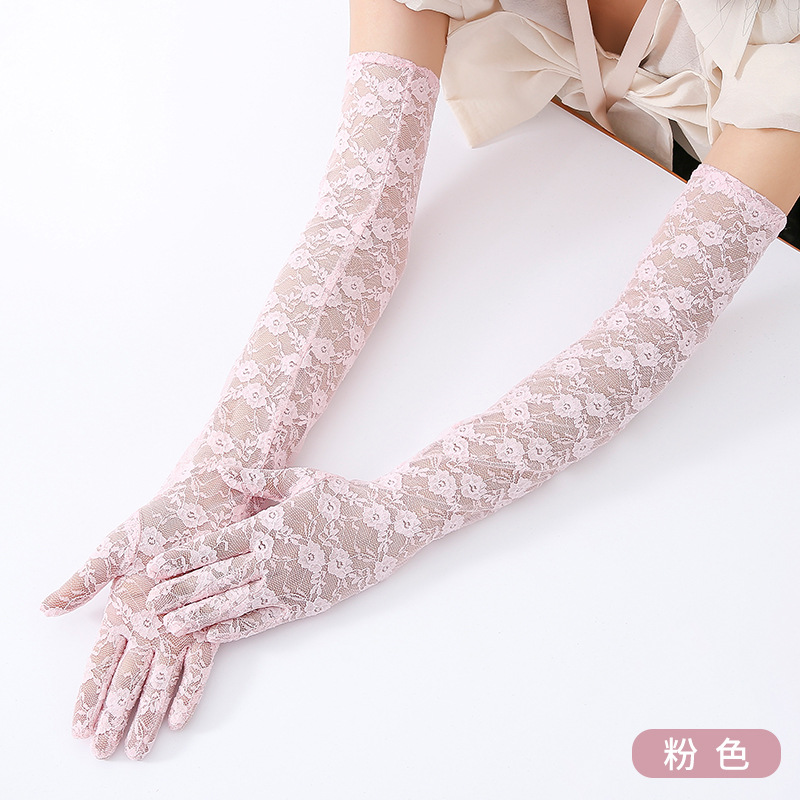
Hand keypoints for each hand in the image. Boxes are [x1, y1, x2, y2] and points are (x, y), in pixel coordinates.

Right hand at [40, 461, 292, 758]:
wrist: (205, 499)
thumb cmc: (159, 520)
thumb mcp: (115, 548)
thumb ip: (85, 579)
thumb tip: (47, 608)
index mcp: (124, 609)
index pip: (102, 662)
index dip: (90, 695)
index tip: (78, 727)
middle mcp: (150, 624)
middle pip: (129, 680)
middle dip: (116, 718)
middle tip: (105, 753)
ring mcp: (180, 622)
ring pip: (160, 679)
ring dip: (148, 713)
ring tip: (138, 748)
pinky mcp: (210, 615)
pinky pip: (200, 659)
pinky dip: (189, 688)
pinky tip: (179, 716)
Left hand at [145, 467, 448, 641]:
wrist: (387, 527)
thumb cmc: (344, 499)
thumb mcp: (302, 480)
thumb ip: (261, 480)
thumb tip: (226, 473)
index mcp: (270, 525)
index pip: (215, 545)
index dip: (182, 557)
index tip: (154, 567)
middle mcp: (273, 558)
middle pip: (216, 578)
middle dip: (179, 591)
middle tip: (147, 603)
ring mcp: (288, 585)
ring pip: (234, 605)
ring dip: (199, 616)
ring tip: (170, 626)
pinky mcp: (304, 604)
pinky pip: (262, 621)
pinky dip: (235, 629)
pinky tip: (212, 635)